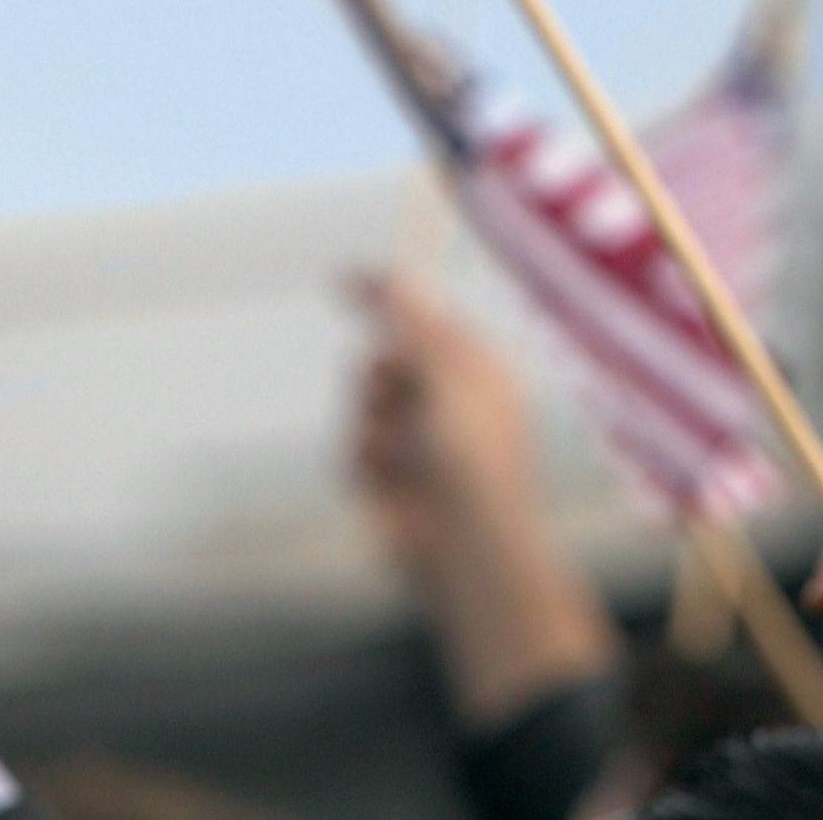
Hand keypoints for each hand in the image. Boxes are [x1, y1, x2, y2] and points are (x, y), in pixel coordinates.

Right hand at [349, 274, 614, 722]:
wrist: (467, 546)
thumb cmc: (474, 455)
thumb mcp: (447, 372)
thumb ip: (415, 323)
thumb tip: (393, 275)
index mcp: (479, 373)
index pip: (427, 321)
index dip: (388, 300)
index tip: (343, 278)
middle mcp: (448, 404)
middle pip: (383, 359)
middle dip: (381, 373)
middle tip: (400, 390)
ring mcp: (416, 443)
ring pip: (361, 404)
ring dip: (373, 422)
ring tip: (406, 454)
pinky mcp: (388, 480)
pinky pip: (351, 448)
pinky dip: (365, 462)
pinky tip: (392, 485)